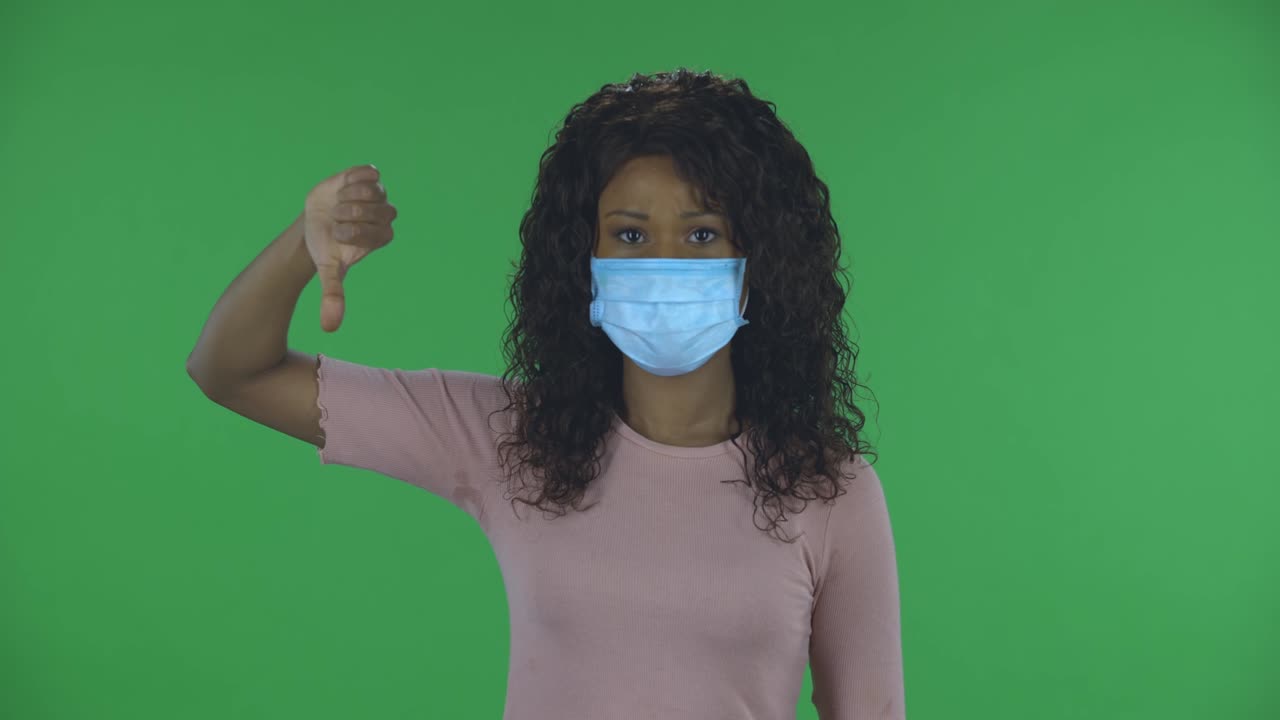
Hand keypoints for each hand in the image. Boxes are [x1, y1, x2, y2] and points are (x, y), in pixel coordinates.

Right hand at [303, 164, 397, 331]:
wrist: (314, 221)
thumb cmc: (326, 247)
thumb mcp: (329, 270)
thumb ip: (334, 295)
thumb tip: (330, 328)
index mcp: (382, 236)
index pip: (378, 232)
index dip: (353, 232)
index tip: (337, 235)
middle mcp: (385, 215)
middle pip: (377, 210)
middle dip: (349, 214)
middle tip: (335, 219)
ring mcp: (379, 194)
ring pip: (373, 189)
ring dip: (348, 197)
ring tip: (338, 204)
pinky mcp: (369, 175)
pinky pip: (368, 171)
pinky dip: (351, 179)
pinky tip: (341, 188)